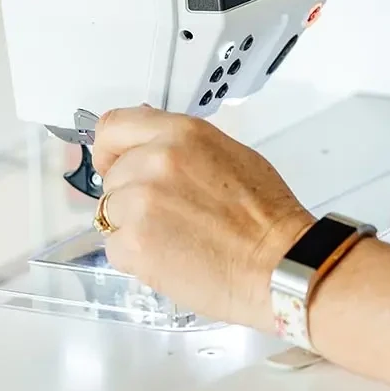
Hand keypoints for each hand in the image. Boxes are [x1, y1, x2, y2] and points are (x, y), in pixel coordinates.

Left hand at [91, 108, 312, 330]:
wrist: (278, 263)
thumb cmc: (265, 216)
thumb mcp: (229, 154)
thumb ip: (181, 145)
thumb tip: (149, 140)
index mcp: (181, 133)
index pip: (114, 126)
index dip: (110, 148)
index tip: (114, 162)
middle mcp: (156, 160)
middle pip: (113, 175)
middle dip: (132, 194)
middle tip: (169, 214)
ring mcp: (141, 202)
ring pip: (111, 213)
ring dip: (133, 227)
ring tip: (175, 238)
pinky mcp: (134, 243)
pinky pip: (115, 247)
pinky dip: (135, 257)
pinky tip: (170, 257)